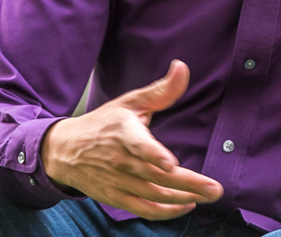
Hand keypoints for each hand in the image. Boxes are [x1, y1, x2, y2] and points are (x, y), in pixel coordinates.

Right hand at [42, 61, 222, 219]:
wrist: (65, 150)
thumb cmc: (104, 123)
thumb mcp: (130, 101)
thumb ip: (161, 90)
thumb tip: (182, 67)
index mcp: (123, 133)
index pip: (138, 145)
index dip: (154, 155)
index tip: (170, 164)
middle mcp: (120, 160)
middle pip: (156, 176)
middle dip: (189, 184)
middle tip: (215, 189)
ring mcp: (117, 182)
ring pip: (154, 195)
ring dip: (183, 198)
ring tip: (210, 196)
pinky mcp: (116, 197)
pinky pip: (143, 209)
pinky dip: (165, 212)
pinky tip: (187, 206)